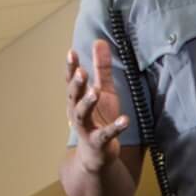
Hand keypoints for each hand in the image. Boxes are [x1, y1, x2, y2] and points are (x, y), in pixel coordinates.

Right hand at [66, 41, 127, 172]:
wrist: (96, 155)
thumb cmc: (99, 119)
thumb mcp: (103, 91)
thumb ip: (101, 68)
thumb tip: (99, 41)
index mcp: (78, 99)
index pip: (71, 81)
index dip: (71, 68)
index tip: (71, 53)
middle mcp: (77, 113)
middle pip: (74, 96)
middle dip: (76, 84)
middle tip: (81, 72)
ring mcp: (86, 128)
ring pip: (83, 114)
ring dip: (88, 102)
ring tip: (96, 91)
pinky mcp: (98, 142)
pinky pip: (106, 134)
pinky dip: (115, 128)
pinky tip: (125, 120)